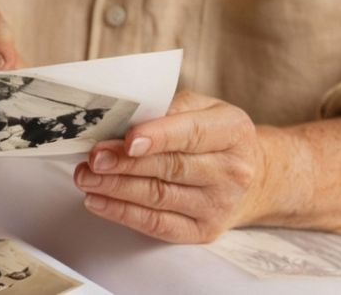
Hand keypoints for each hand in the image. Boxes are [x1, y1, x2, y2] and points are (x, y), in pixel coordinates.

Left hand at [72, 91, 270, 242]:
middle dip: (125, 163)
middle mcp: (232, 171)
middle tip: (93, 158)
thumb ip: (168, 109)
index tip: (127, 139)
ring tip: (86, 177)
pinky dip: (123, 213)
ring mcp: (219, 205)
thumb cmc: (215, 136)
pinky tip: (98, 201)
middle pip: (170, 168)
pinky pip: (157, 224)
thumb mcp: (203, 109)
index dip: (158, 137)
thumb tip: (122, 118)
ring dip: (116, 188)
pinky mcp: (203, 231)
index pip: (192, 133)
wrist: (254, 178)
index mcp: (233, 131)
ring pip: (159, 197)